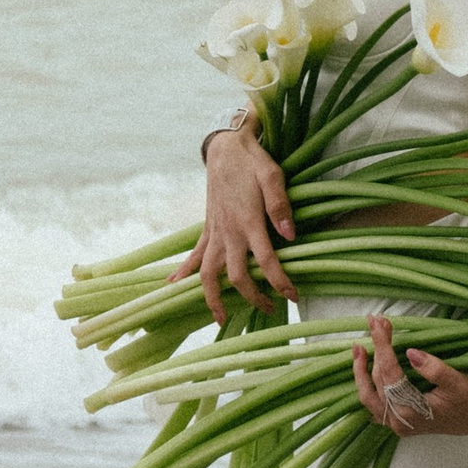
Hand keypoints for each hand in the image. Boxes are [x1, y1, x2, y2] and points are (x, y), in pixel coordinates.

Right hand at [183, 116, 297, 321]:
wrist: (224, 148)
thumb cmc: (252, 161)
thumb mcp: (272, 175)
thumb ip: (280, 206)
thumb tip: (291, 235)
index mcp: (247, 221)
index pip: (266, 261)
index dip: (280, 282)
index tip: (293, 296)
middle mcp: (228, 232)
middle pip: (236, 277)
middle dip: (253, 298)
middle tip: (270, 310)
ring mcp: (215, 233)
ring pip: (208, 274)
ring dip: (212, 298)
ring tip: (219, 319)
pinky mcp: (207, 229)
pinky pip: (194, 256)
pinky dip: (184, 273)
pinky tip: (174, 286)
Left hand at [352, 307, 467, 439]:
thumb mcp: (460, 383)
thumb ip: (436, 370)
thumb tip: (411, 352)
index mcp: (412, 412)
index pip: (390, 374)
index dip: (383, 346)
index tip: (380, 322)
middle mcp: (399, 421)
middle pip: (378, 380)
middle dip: (376, 349)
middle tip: (376, 321)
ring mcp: (396, 422)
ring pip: (368, 395)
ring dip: (361, 370)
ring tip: (358, 346)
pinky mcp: (398, 420)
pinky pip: (374, 403)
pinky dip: (367, 385)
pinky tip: (363, 368)